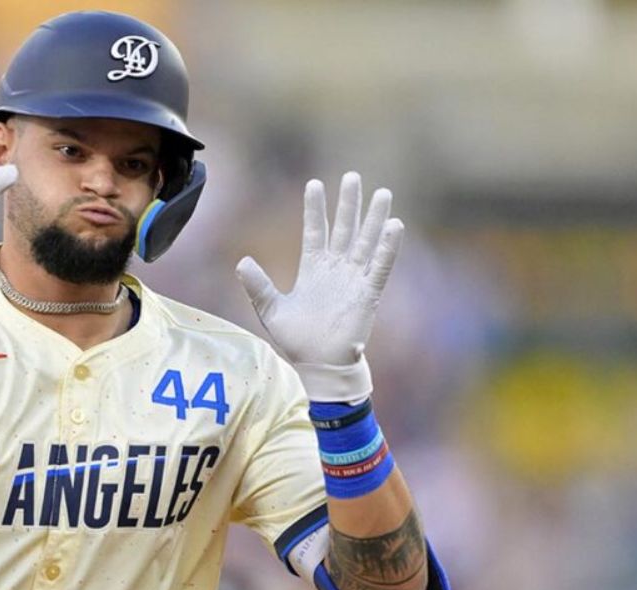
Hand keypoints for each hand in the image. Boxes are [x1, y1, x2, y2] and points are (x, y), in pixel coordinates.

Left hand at [236, 172, 403, 401]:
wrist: (319, 365)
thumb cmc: (297, 340)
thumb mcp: (271, 310)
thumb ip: (258, 285)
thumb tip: (242, 261)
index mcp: (313, 269)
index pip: (315, 231)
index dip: (315, 209)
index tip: (314, 184)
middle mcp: (335, 269)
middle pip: (345, 228)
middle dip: (349, 203)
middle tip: (353, 177)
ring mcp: (353, 279)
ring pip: (366, 241)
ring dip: (373, 218)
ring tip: (382, 193)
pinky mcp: (368, 293)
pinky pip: (380, 266)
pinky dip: (387, 248)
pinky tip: (394, 226)